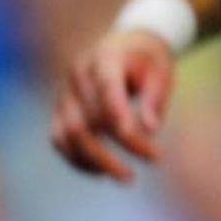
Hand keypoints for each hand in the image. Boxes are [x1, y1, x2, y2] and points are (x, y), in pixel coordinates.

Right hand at [49, 27, 177, 182]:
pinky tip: (102, 171)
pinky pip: (59, 139)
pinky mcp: (60, 109)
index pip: (107, 91)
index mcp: (103, 57)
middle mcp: (77, 75)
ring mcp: (65, 92)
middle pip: (88, 120)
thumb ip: (154, 98)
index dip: (123, 122)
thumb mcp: (161, 71)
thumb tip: (150, 130)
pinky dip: (77, 159)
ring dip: (94, 160)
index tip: (151, 150)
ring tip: (125, 176)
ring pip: (68, 134)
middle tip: (151, 163)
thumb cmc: (147, 60)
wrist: (125, 44)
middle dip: (118, 147)